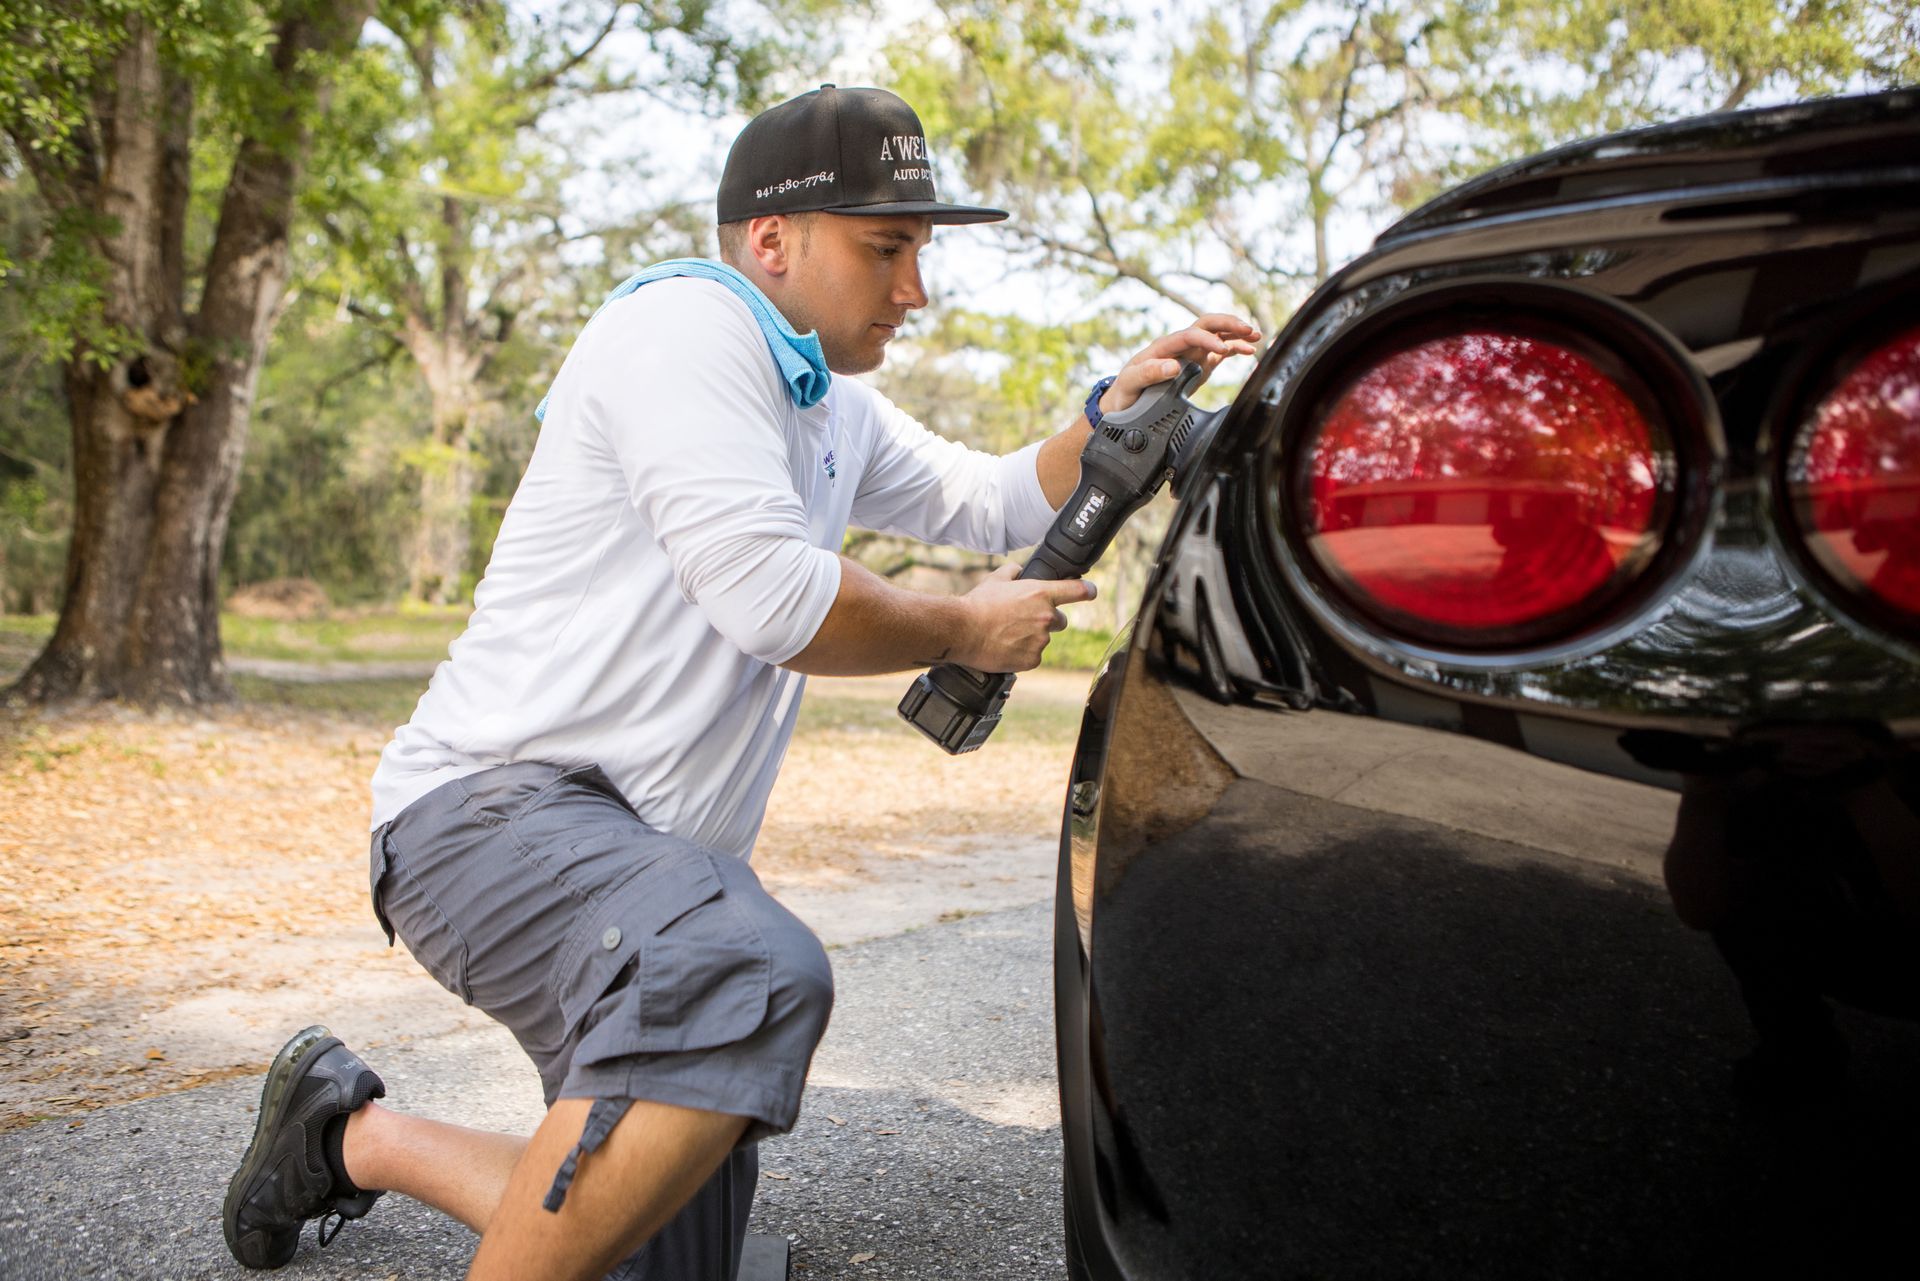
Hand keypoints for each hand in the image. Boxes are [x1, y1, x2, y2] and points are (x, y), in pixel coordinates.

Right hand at [959, 563, 1096, 672]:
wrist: (962, 631)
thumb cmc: (977, 604)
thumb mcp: (996, 579)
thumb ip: (1014, 572)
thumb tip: (1020, 570)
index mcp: (1041, 594)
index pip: (1077, 590)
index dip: (1087, 590)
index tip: (1091, 591)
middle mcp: (1046, 617)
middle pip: (1060, 621)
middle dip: (1047, 621)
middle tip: (1023, 621)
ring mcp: (1040, 640)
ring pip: (1043, 640)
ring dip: (1031, 638)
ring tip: (1006, 634)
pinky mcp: (1032, 659)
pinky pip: (1032, 656)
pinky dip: (1022, 653)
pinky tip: (1005, 647)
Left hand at [1100, 313, 1261, 417]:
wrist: (1125, 402)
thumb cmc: (1125, 391)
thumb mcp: (1130, 383)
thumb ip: (1148, 373)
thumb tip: (1172, 365)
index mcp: (1164, 346)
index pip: (1190, 334)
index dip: (1207, 338)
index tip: (1220, 348)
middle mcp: (1180, 346)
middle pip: (1207, 324)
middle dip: (1228, 324)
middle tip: (1247, 330)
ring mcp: (1191, 354)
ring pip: (1218, 336)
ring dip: (1236, 334)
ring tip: (1256, 337)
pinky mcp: (1199, 365)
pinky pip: (1221, 352)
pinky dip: (1236, 349)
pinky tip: (1250, 351)